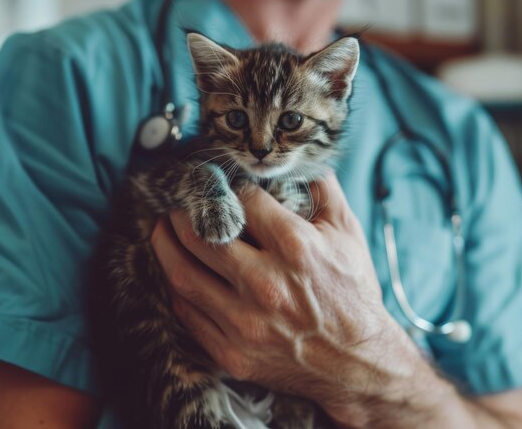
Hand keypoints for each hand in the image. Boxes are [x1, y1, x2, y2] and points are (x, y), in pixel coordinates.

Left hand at [151, 172, 423, 424]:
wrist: (357, 363)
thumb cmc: (353, 293)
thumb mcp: (348, 233)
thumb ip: (324, 189)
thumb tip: (301, 158)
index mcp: (295, 247)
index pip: (242, 203)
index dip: (231, 190)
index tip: (224, 190)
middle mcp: (265, 283)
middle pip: (201, 236)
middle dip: (182, 213)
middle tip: (177, 206)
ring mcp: (246, 322)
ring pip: (183, 275)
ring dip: (165, 246)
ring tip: (164, 231)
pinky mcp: (233, 353)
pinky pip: (188, 314)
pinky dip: (178, 289)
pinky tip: (180, 272)